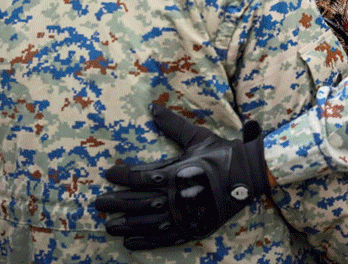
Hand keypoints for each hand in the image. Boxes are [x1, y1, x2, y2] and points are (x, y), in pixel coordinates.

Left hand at [94, 103, 268, 250]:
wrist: (249, 174)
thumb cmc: (222, 153)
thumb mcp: (197, 137)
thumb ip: (173, 125)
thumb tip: (153, 107)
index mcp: (176, 173)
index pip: (140, 177)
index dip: (121, 176)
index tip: (108, 174)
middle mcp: (176, 197)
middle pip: (138, 202)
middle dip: (115, 203)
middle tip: (98, 204)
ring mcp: (184, 215)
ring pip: (147, 223)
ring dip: (125, 224)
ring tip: (109, 225)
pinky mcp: (191, 228)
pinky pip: (163, 238)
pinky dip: (145, 241)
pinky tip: (130, 241)